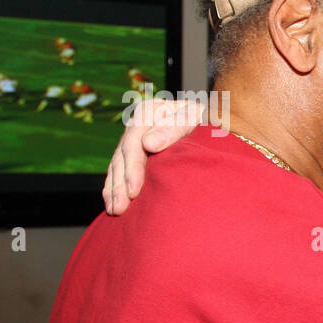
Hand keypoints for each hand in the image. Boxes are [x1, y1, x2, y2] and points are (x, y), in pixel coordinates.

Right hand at [103, 96, 204, 213]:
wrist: (211, 120)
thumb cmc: (206, 118)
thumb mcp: (194, 116)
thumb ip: (173, 127)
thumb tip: (149, 144)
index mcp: (148, 112)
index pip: (134, 143)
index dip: (132, 168)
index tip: (134, 191)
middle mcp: (136, 126)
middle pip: (122, 157)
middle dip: (120, 184)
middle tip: (120, 208)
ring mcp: (134, 140)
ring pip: (117, 166)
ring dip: (114, 190)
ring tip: (114, 211)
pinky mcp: (135, 154)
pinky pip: (119, 171)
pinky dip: (114, 188)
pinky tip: (112, 205)